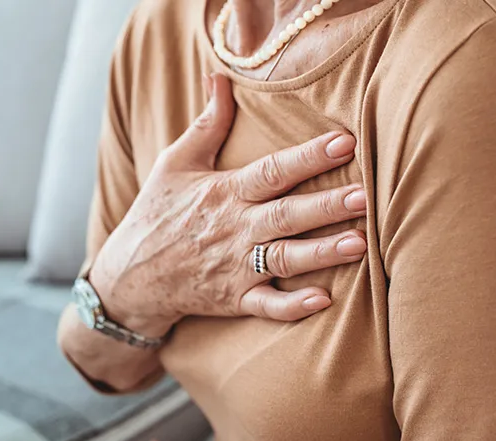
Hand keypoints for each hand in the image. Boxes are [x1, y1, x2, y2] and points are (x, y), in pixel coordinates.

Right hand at [90, 73, 366, 335]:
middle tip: (364, 195)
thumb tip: (221, 78)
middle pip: (286, 215)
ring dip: (321, 252)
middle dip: (326, 206)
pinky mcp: (234, 299)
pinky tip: (323, 301)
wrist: (131, 274)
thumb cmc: (157, 213)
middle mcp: (234, 229)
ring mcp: (235, 267)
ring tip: (358, 243)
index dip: (308, 157)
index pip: (271, 171)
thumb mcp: (175, 163)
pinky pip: (267, 305)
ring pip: (285, 259)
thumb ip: (207, 125)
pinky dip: (292, 307)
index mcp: (224, 193)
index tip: (344, 142)